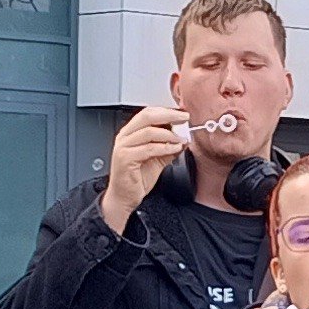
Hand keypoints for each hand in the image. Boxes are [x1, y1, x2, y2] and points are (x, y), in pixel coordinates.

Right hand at [99, 107, 188, 234]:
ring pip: (148, 132)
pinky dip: (164, 147)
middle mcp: (125, 136)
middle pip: (147, 116)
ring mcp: (123, 146)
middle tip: (184, 118)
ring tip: (181, 139)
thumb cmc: (137, 178)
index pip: (148, 113)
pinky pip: (148, 148)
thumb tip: (183, 138)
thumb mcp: (157, 159)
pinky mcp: (125, 158)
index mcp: (131, 132)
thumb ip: (168, 147)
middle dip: (169, 115)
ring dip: (169, 134)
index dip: (167, 110)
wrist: (124, 198)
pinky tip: (174, 149)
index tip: (182, 113)